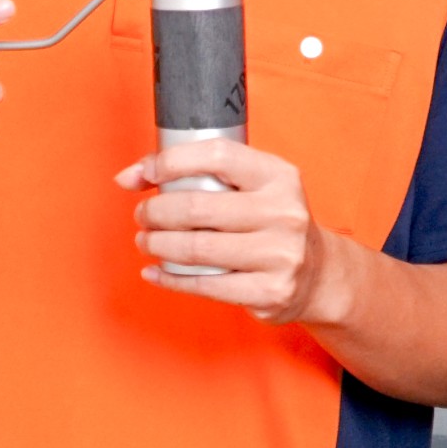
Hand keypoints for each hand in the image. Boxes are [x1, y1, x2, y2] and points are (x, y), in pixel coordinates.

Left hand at [115, 140, 357, 325]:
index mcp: (278, 176)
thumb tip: (128, 176)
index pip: (218, 156)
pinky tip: (155, 272)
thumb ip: (198, 173)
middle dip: (156, 212)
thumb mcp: (250, 187)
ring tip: (146, 242)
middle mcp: (283, 213)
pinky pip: (205, 286)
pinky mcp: (270, 291)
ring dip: (158, 245)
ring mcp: (279, 255)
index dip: (173, 161)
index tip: (147, 173)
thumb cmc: (270, 222)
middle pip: (198, 208)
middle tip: (143, 216)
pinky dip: (171, 279)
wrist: (318, 273)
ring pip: (197, 249)